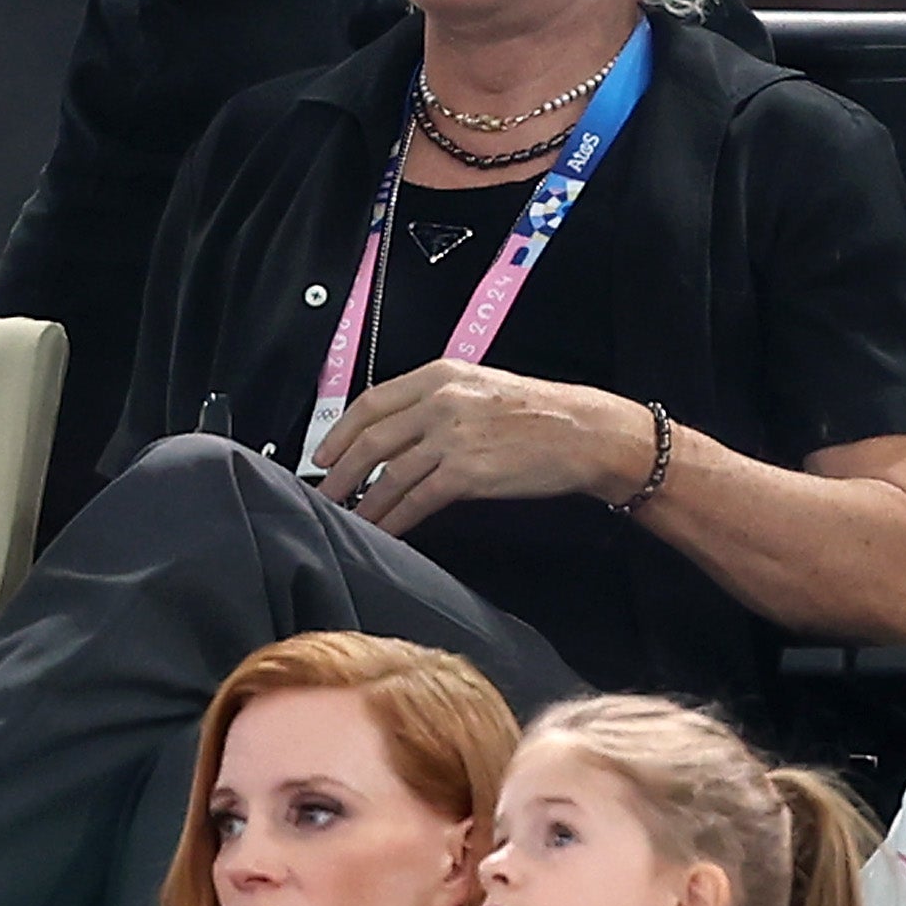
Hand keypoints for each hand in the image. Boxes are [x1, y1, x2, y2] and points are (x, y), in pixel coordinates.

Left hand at [312, 362, 648, 536]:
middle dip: (338, 473)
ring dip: (362, 503)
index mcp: (440, 374)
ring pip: (388, 475)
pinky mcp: (467, 473)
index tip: (324, 454)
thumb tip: (395, 431)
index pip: (372, 402)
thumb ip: (436, 401)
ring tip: (348, 520)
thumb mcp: (480, 387)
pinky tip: (385, 530)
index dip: (339, 432)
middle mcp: (440, 401)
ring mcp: (452, 438)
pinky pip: (416, 500)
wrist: (583, 432)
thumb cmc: (539, 412)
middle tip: (322, 493)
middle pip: (371, 439)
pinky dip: (394, 519)